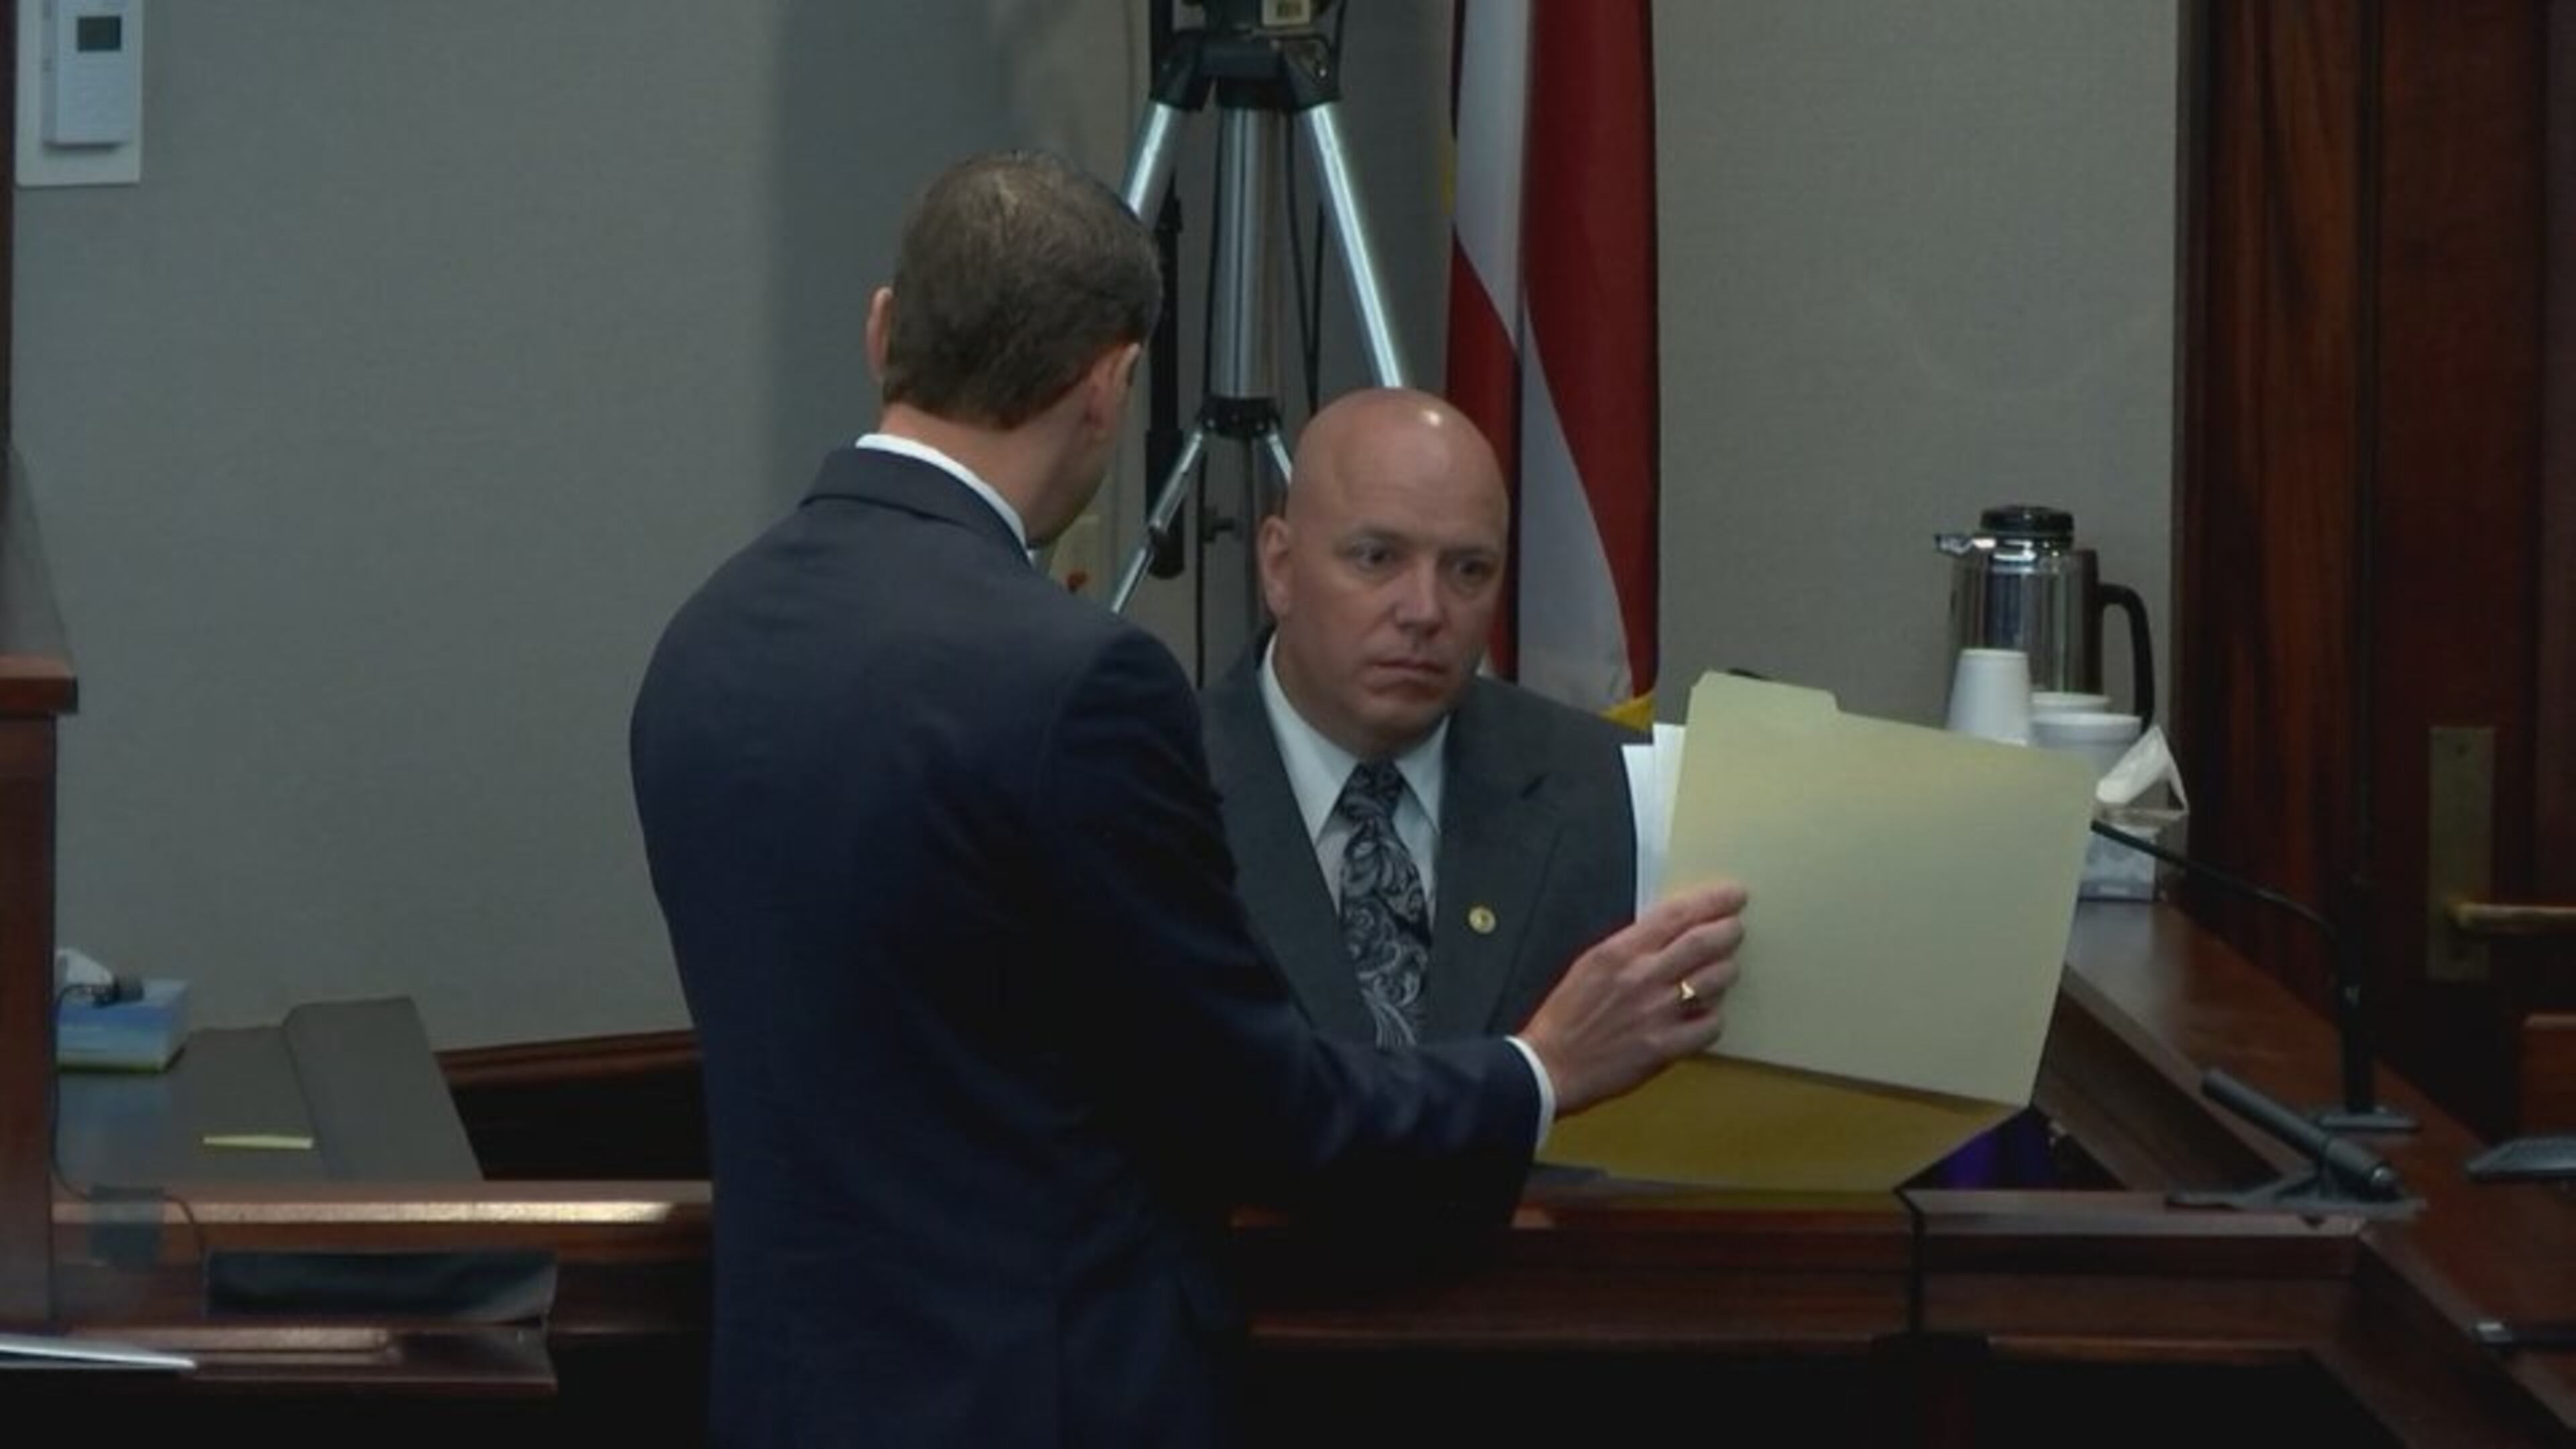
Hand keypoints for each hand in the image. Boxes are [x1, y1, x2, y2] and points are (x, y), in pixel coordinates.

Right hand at [1518, 881, 1746, 1116]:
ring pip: (1717, 981)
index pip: (1677, 914)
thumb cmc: (1564, 1016)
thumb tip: (1669, 932)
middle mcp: (1643, 977)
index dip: (1713, 901)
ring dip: (1726, 971)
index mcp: (1620, 951)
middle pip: (1705, 942)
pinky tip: (1704, 1014)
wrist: (1550, 1066)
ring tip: (1721, 970)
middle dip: (1729, 930)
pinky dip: (1714, 1016)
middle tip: (1735, 928)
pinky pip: (1711, 1025)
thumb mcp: (1590, 964)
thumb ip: (1629, 945)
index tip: (1733, 895)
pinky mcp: (1666, 1047)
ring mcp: (1658, 1013)